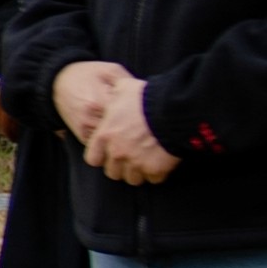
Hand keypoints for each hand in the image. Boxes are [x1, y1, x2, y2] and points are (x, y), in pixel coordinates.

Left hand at [57, 59, 176, 183]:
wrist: (173, 109)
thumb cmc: (147, 97)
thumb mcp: (124, 88)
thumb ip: (114, 96)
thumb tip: (114, 92)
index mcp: (105, 135)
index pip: (93, 159)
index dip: (101, 157)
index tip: (109, 153)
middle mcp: (117, 152)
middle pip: (112, 172)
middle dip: (120, 167)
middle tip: (131, 157)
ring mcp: (136, 163)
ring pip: (132, 179)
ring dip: (138, 172)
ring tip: (145, 161)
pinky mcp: (155, 169)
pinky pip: (153, 179)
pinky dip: (156, 173)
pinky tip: (160, 162)